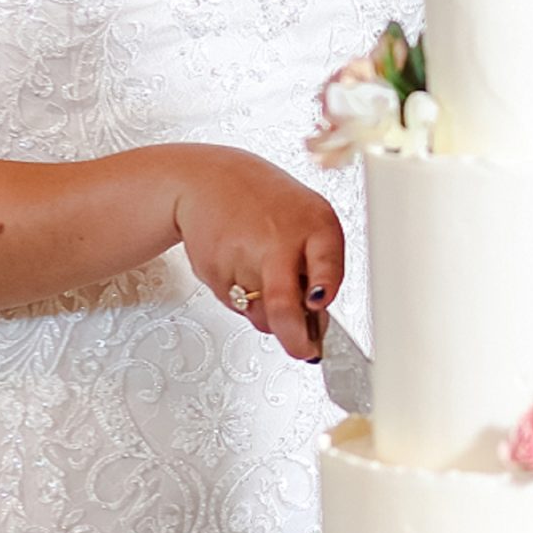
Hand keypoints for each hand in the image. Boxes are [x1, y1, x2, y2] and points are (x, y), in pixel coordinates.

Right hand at [172, 149, 343, 362]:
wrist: (208, 181)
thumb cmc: (267, 204)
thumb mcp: (309, 218)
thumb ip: (321, 265)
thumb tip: (319, 321)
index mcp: (313, 223)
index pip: (324, 263)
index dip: (322, 289)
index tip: (318, 304)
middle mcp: (277, 239)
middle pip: (283, 305)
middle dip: (295, 340)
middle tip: (303, 351)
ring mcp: (242, 257)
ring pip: (261, 315)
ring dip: (269, 315)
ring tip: (267, 281)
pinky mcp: (214, 272)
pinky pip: (236, 307)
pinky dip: (244, 301)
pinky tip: (243, 269)